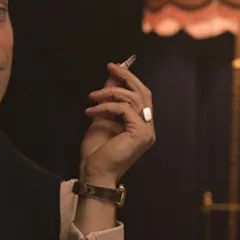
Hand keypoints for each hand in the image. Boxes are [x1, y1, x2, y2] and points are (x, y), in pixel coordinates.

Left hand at [80, 61, 155, 185]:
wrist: (95, 173)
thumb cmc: (97, 152)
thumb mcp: (101, 117)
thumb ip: (109, 98)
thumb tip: (111, 76)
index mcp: (141, 124)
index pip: (141, 95)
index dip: (129, 79)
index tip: (114, 67)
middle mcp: (148, 127)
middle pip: (143, 92)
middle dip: (126, 77)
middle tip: (111, 67)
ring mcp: (147, 130)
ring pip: (133, 98)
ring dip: (109, 93)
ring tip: (92, 97)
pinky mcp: (141, 133)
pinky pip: (124, 109)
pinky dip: (106, 106)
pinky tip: (91, 111)